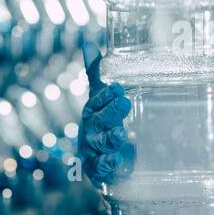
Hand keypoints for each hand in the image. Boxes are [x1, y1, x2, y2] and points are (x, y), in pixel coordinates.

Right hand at [79, 41, 134, 187]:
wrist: (107, 162)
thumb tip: (88, 43)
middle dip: (110, 113)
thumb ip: (96, 74)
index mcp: (91, 113)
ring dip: (110, 139)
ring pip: (99, 145)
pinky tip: (116, 161)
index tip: (117, 87)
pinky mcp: (98, 171)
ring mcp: (92, 152)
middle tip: (125, 103)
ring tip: (122, 134)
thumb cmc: (104, 125)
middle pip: (97, 122)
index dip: (104, 96)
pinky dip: (106, 165)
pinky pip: (99, 168)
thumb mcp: (103, 100)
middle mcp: (90, 132)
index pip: (95, 102)